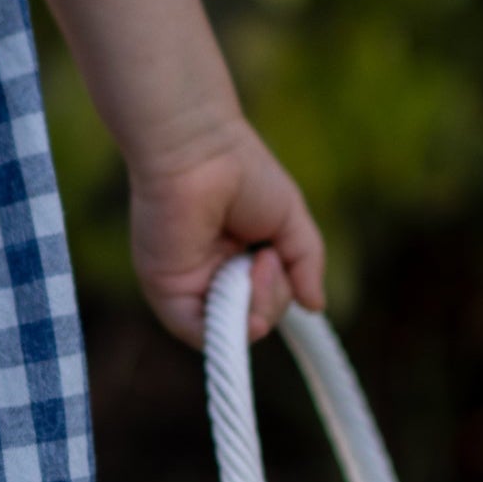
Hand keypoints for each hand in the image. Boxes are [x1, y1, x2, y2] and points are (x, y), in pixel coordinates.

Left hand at [128, 116, 327, 348]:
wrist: (201, 149)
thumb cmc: (244, 172)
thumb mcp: (289, 222)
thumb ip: (306, 264)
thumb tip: (316, 307)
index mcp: (234, 259)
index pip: (262, 303)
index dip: (276, 298)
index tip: (281, 264)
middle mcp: (209, 275)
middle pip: (250, 321)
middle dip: (272, 301)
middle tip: (268, 258)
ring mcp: (187, 284)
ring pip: (229, 332)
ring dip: (258, 309)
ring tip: (259, 262)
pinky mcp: (166, 288)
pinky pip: (197, 331)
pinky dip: (228, 325)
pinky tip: (242, 287)